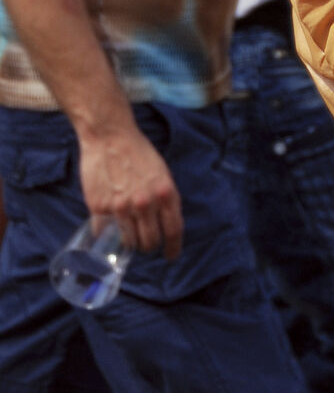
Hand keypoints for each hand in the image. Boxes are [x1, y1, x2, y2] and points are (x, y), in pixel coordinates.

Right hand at [77, 117, 181, 257]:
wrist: (110, 136)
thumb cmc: (137, 152)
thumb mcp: (161, 172)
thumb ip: (163, 197)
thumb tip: (164, 222)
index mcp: (165, 192)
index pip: (173, 230)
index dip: (172, 247)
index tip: (170, 255)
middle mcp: (145, 202)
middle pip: (150, 242)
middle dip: (148, 246)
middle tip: (144, 243)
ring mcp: (121, 207)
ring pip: (128, 242)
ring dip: (128, 242)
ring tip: (127, 234)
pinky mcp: (100, 207)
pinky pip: (104, 233)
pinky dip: (106, 234)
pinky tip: (107, 228)